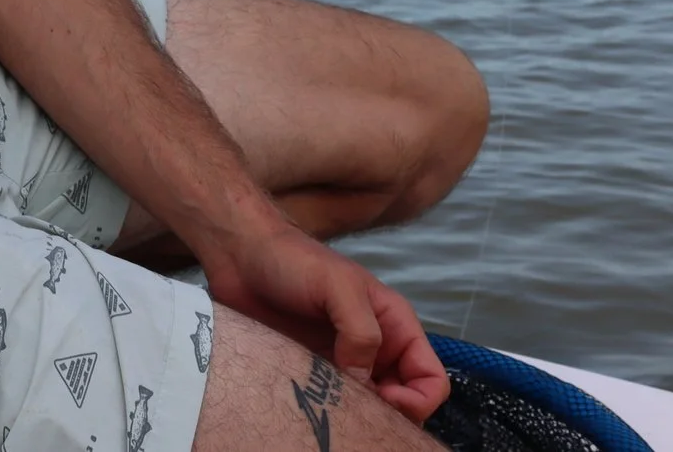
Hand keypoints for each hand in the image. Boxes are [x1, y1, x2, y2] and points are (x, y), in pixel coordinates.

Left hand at [198, 216, 448, 421]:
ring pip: (366, 409)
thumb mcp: (337, 287)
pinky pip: (331, 404)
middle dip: (386, 416)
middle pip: (402, 403)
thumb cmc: (292, 259)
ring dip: (354, 417)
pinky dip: (327, 412)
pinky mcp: (312, 371)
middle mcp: (375, 348)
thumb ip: (361, 332)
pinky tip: (307, 407)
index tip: (383, 399)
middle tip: (351, 411)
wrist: (240, 255)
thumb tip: (366, 383)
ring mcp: (342, 362)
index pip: (431, 379)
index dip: (417, 400)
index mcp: (394, 325)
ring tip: (327, 409)